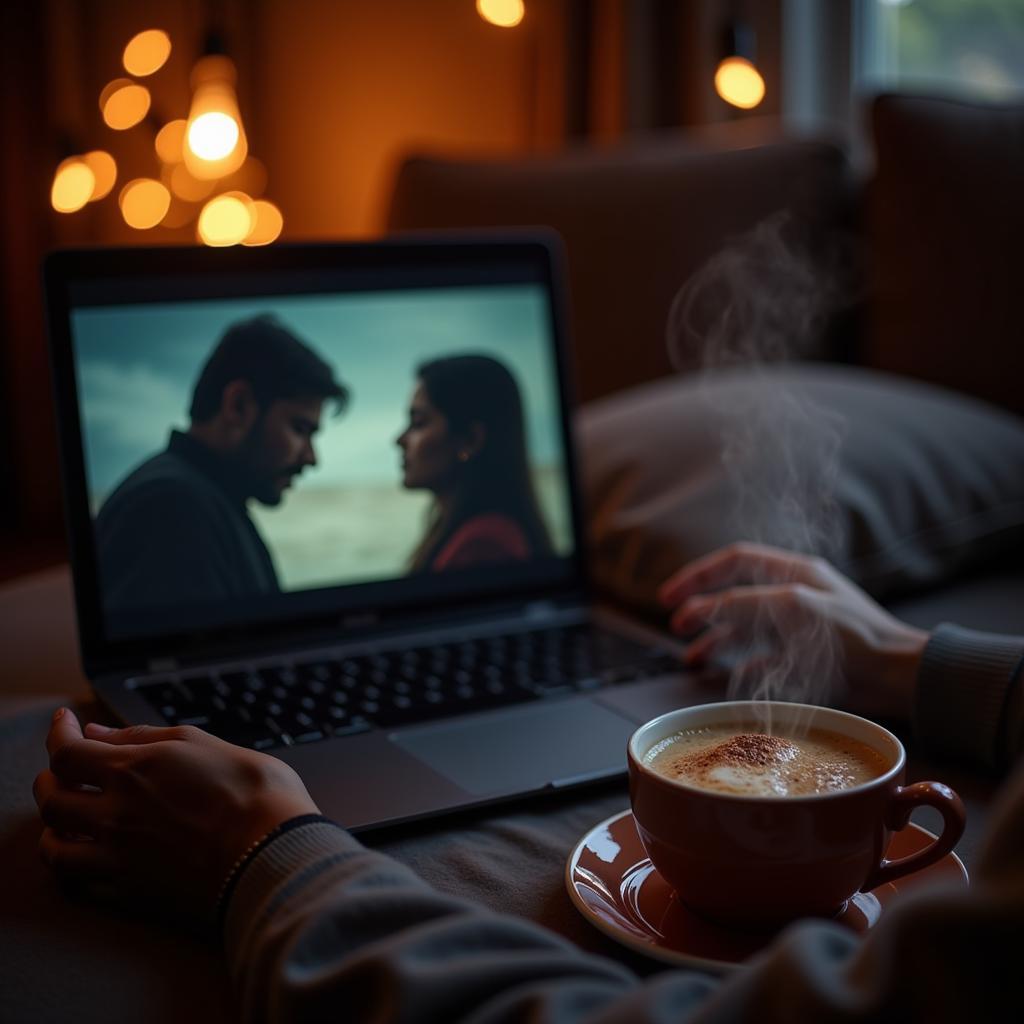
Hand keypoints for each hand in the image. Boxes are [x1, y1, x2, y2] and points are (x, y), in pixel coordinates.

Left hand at [33, 709, 319, 920]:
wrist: (275, 852)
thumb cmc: (254, 793)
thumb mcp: (203, 744)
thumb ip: (145, 737)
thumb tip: (99, 734)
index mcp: (133, 770)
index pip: (66, 751)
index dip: (57, 734)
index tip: (64, 723)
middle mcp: (115, 814)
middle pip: (51, 799)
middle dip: (49, 780)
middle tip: (60, 771)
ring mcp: (118, 857)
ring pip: (54, 848)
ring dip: (52, 829)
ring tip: (64, 820)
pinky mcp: (130, 893)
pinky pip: (78, 885)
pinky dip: (72, 868)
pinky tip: (84, 858)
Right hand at [659, 542, 929, 719]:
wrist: (901, 676)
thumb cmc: (855, 637)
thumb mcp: (795, 610)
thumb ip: (745, 604)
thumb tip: (701, 606)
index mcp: (793, 572)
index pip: (734, 561)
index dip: (698, 575)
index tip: (669, 596)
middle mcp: (793, 594)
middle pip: (735, 592)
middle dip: (701, 606)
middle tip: (674, 623)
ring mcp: (798, 626)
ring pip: (745, 627)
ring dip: (716, 639)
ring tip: (691, 657)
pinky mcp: (806, 657)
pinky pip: (763, 657)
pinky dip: (741, 665)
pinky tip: (728, 676)